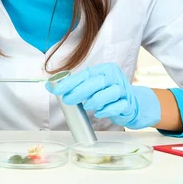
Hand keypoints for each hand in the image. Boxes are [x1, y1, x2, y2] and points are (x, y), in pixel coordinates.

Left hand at [46, 63, 160, 128]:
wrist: (133, 104)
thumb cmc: (107, 94)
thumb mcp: (92, 86)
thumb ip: (75, 85)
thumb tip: (49, 86)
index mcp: (105, 69)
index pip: (86, 74)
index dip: (70, 82)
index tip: (57, 89)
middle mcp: (115, 77)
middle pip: (97, 82)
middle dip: (79, 91)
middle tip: (67, 100)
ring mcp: (124, 90)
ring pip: (110, 92)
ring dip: (95, 100)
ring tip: (86, 106)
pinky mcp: (128, 104)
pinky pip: (118, 106)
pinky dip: (107, 110)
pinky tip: (99, 113)